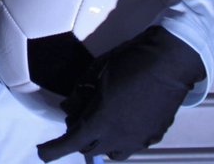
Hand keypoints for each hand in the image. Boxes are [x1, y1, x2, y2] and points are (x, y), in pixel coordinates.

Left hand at [36, 25, 203, 161]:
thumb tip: (68, 108)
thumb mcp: (98, 71)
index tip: (42, 153)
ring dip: (101, 142)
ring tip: (102, 121)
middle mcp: (118, 136)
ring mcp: (138, 139)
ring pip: (111, 153)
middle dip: (79, 136)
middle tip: (79, 116)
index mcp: (100, 119)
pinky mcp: (153, 136)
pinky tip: (125, 118)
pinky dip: (122, 137)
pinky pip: (131, 144)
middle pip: (90, 148)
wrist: (171, 60)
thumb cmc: (131, 60)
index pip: (70, 143)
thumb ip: (80, 93)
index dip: (53, 150)